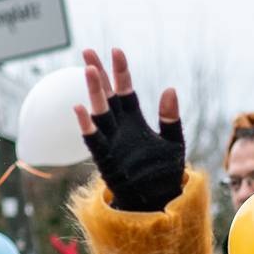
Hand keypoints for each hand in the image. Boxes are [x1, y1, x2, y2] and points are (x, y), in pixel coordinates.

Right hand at [73, 48, 184, 211]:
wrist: (159, 202)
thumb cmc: (164, 174)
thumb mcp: (174, 143)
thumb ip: (170, 118)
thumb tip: (170, 88)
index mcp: (135, 122)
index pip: (126, 92)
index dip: (121, 73)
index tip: (116, 51)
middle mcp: (120, 130)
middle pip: (107, 97)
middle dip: (99, 75)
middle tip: (88, 52)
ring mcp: (112, 144)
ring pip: (100, 114)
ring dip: (94, 94)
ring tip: (89, 71)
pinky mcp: (107, 162)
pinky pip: (94, 142)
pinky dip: (87, 127)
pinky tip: (80, 109)